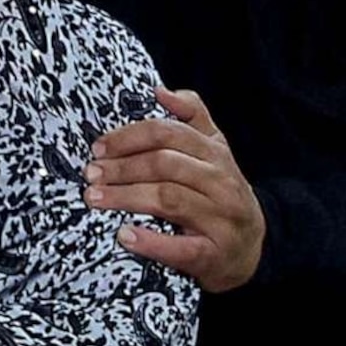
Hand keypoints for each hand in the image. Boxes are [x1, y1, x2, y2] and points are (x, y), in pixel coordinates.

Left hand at [90, 88, 264, 291]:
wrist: (254, 246)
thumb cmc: (221, 194)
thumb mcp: (215, 150)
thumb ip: (193, 115)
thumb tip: (160, 91)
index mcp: (216, 153)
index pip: (169, 134)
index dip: (129, 137)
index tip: (99, 147)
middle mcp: (221, 182)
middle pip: (165, 165)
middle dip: (122, 167)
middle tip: (91, 174)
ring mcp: (221, 219)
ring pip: (169, 199)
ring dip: (126, 197)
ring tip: (96, 198)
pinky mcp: (214, 254)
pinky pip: (180, 247)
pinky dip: (150, 242)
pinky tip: (125, 235)